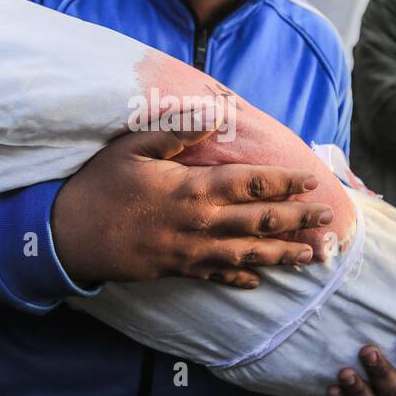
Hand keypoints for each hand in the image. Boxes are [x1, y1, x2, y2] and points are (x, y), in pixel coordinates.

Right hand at [52, 124, 332, 288]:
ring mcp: (191, 252)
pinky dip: (242, 278)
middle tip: (328, 219)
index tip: (311, 180)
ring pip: (249, 254)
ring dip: (284, 254)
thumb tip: (216, 115)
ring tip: (313, 256)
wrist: (67, 235)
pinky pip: (217, 277)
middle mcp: (201, 223)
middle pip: (261, 221)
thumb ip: (178, 131)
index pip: (253, 183)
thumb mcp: (134, 147)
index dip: (286, 182)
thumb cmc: (99, 185)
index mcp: (194, 188)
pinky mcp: (176, 270)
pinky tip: (259, 280)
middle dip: (298, 219)